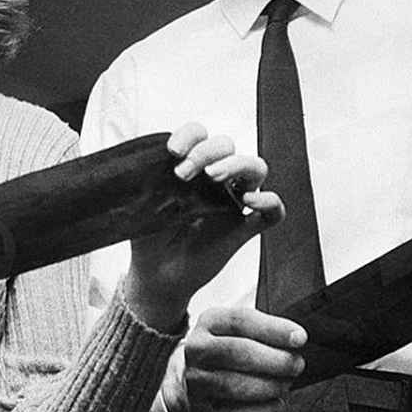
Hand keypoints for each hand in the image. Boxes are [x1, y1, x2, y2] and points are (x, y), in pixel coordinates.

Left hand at [125, 123, 283, 331]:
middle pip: (227, 145)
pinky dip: (269, 202)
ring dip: (237, 164)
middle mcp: (215, 178)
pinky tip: (250, 201)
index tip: (172, 151)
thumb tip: (138, 161)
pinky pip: (273, 211)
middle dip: (206, 152)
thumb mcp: (143, 203)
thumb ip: (147, 180)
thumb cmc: (149, 235)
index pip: (199, 134)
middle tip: (183, 173)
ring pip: (255, 167)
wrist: (155, 276)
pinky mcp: (245, 228)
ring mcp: (234, 201)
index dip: (190, 135)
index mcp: (191, 165)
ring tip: (214, 177)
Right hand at [166, 307, 305, 411]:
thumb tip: (295, 337)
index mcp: (208, 322)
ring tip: (286, 383)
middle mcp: (197, 349)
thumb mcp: (232, 329)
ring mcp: (196, 380)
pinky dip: (261, 408)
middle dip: (275, 359)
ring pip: (235, 384)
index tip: (299, 337)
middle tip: (297, 363)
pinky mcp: (202, 407)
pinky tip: (275, 402)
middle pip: (238, 351)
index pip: (240, 320)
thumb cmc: (222, 349)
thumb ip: (258, 329)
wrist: (189, 378)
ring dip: (269, 385)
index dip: (273, 329)